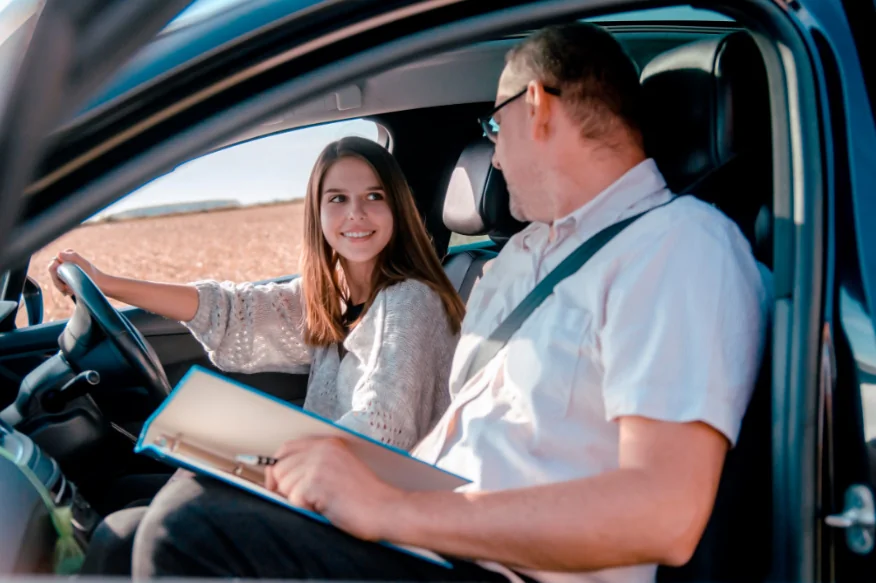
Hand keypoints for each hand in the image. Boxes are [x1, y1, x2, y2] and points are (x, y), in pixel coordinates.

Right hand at [47, 250, 104, 295]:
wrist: (101, 285)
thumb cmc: (92, 274)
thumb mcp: (82, 264)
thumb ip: (71, 257)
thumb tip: (58, 254)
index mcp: (68, 254)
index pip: (53, 264)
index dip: (55, 274)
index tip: (64, 280)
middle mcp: (66, 260)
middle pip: (53, 273)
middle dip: (58, 282)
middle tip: (66, 289)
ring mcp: (67, 269)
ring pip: (56, 280)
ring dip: (62, 287)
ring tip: (71, 291)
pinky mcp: (69, 278)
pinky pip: (60, 285)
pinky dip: (64, 289)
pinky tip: (71, 292)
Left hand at [265, 437, 403, 540]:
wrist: (386, 510)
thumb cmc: (365, 498)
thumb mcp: (337, 472)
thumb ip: (311, 466)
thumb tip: (272, 474)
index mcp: (328, 444)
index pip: (286, 449)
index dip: (279, 468)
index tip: (279, 484)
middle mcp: (322, 449)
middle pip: (279, 468)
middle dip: (286, 488)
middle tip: (307, 501)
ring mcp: (319, 463)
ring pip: (283, 485)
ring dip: (297, 500)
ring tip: (323, 503)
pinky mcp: (316, 481)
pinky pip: (293, 500)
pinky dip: (305, 510)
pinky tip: (326, 508)